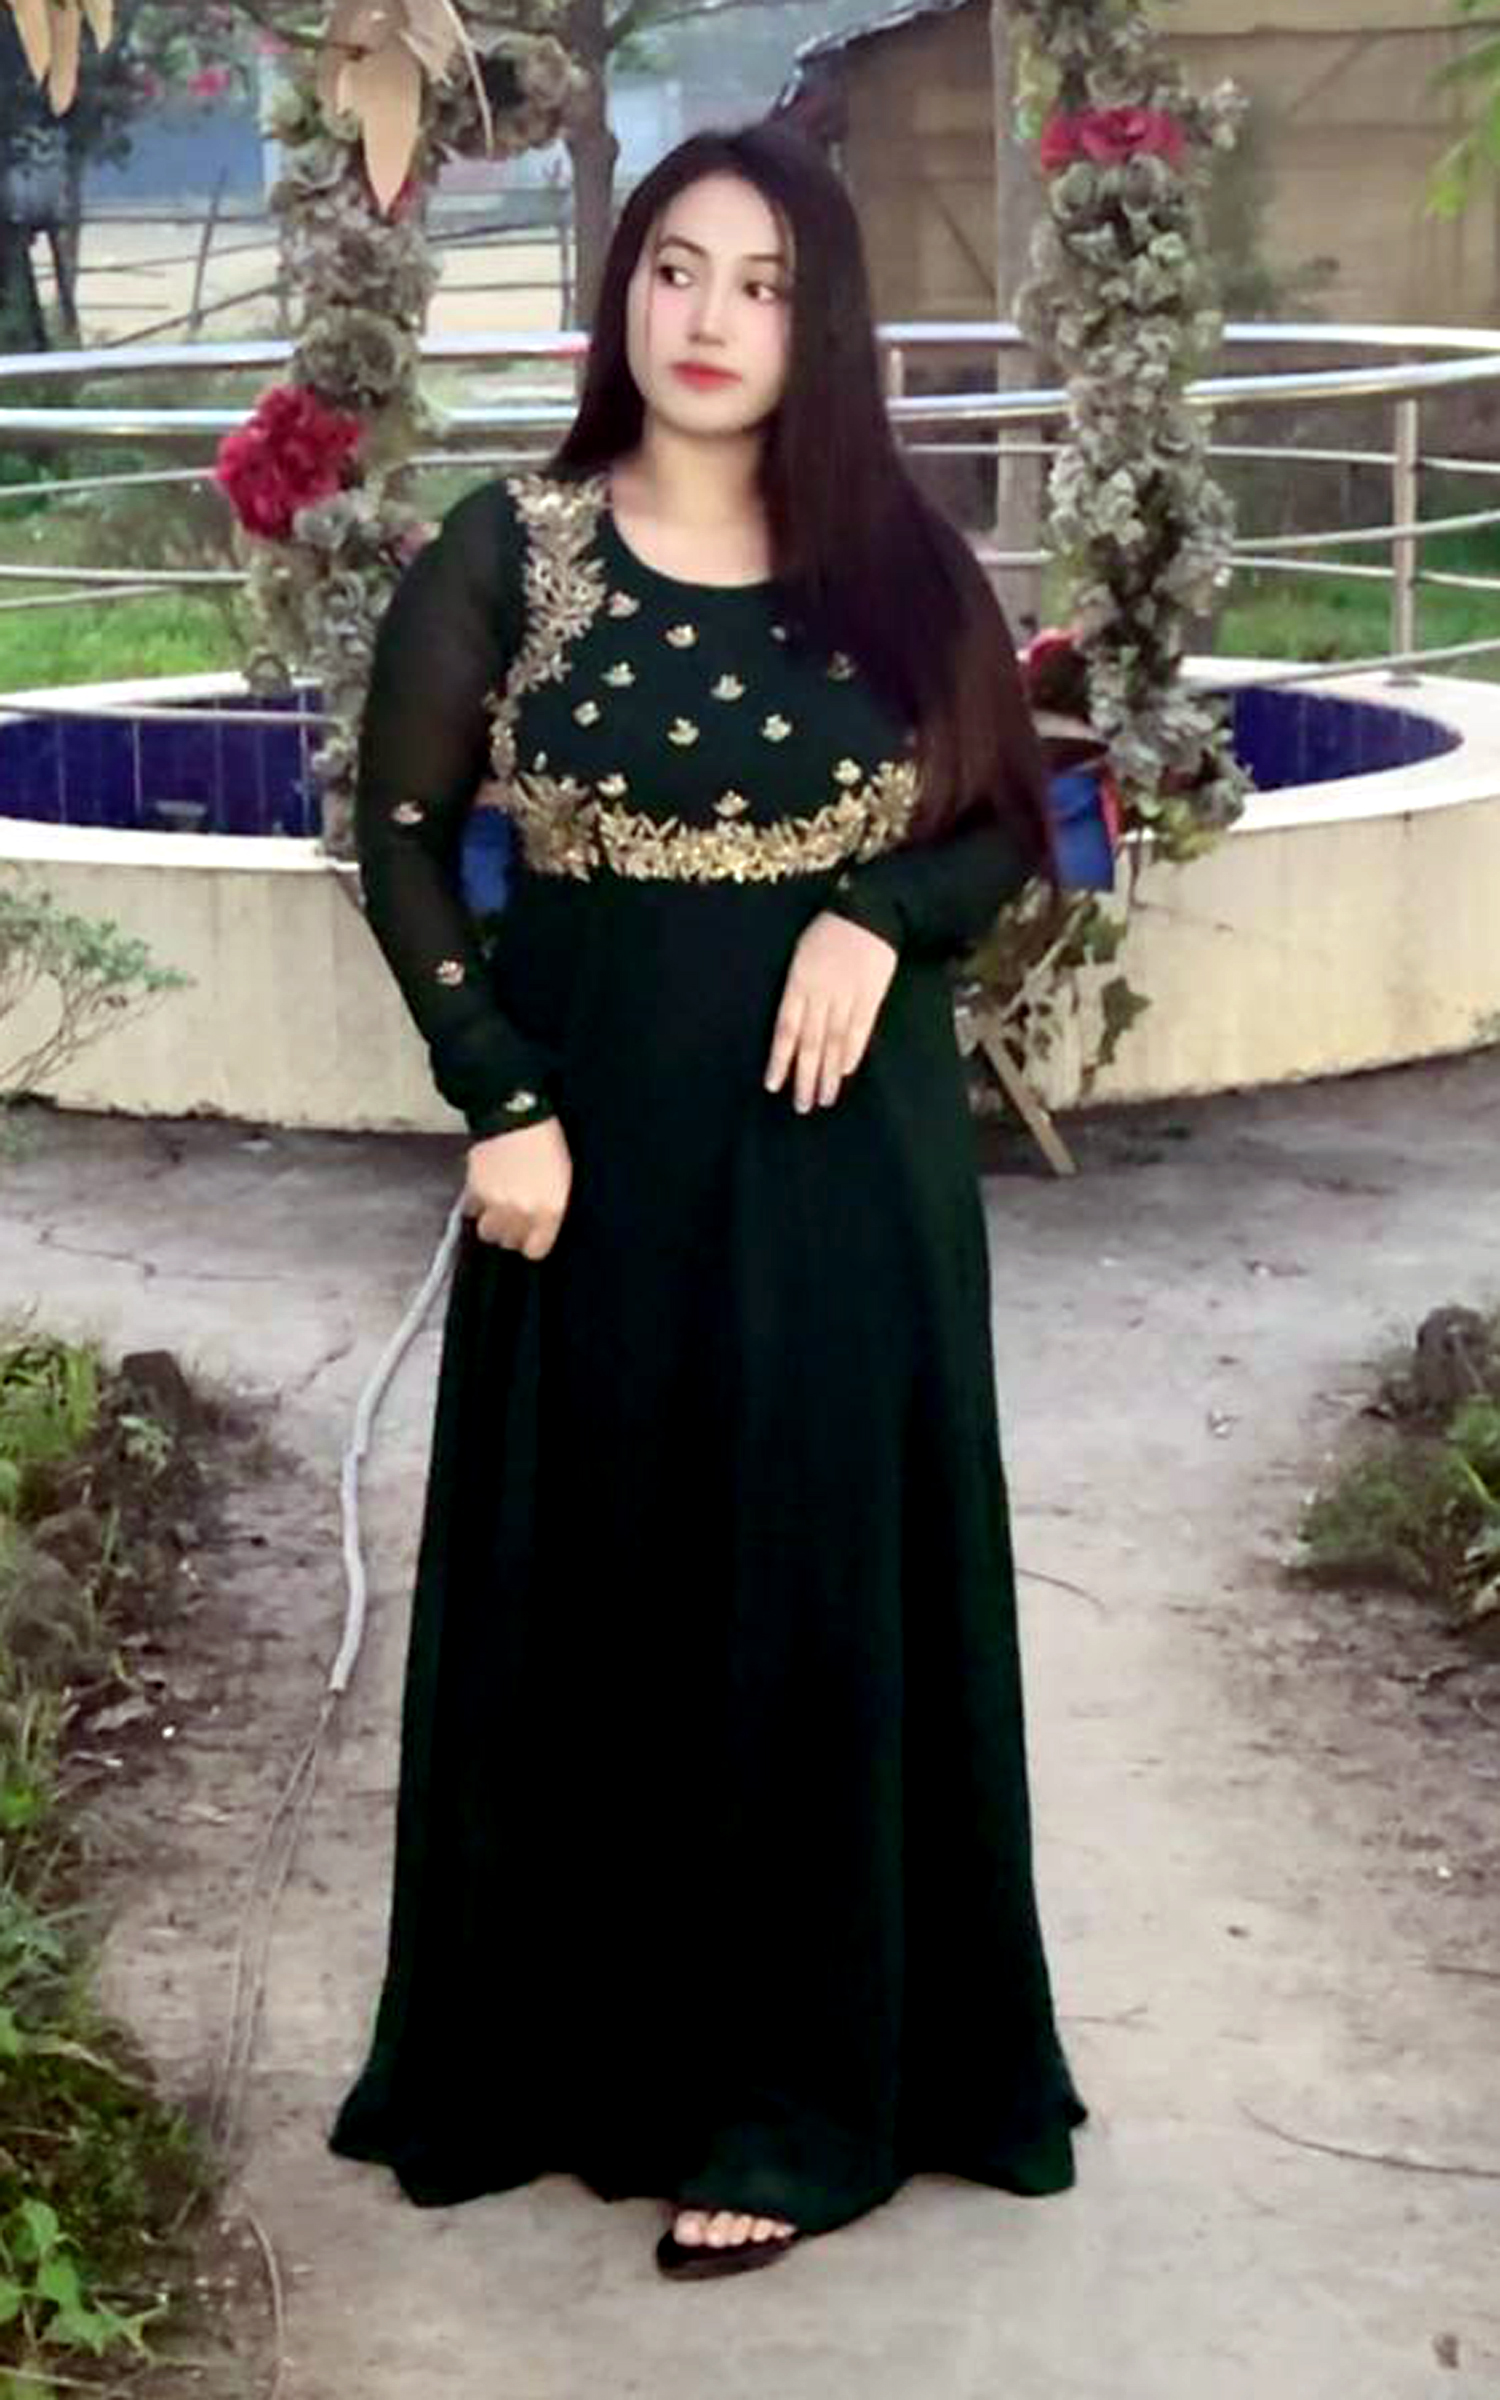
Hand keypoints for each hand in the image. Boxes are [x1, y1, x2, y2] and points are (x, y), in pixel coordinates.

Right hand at [462, 1116, 571, 1259]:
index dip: (532, 1243)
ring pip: (487, 1232)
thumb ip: (551, 1208)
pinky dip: (476, 1205)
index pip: (535, 1250)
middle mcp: (522, 1213)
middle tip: (514, 1216)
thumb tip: (539, 1225)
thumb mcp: (563, 1178)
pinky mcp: (476, 1191)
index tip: (531, 1236)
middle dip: (511, 1232)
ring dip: (491, 1222)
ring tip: (496, 1208)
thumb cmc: (547, 1142)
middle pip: (509, 1242)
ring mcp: (497, 1204)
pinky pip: (471, 1211)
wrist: (516, 1115)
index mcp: (550, 1210)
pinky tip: (485, 1191)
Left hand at [764, 909, 897, 1112]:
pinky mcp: (872, 995)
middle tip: (801, 1106)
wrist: (869, 912)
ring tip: (824, 1099)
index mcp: (798, 982)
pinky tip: (845, 1071)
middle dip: (805, 1076)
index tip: (773, 1085)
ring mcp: (847, 996)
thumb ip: (796, 990)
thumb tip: (790, 1029)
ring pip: (834, 1041)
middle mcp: (820, 993)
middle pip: (810, 1042)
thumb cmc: (828, 932)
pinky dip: (852, 1051)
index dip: (779, 1059)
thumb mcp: (800, 955)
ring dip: (828, 1073)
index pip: (786, 1029)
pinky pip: (860, 1028)